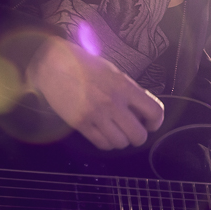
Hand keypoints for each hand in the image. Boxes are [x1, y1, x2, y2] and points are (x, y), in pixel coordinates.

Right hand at [26, 35, 164, 149]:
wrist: (54, 65)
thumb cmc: (85, 65)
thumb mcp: (114, 73)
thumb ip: (129, 91)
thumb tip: (141, 110)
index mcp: (125, 87)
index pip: (154, 111)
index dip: (156, 122)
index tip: (151, 123)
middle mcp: (113, 103)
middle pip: (138, 135)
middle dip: (139, 136)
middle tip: (133, 130)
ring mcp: (96, 115)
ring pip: (120, 143)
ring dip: (121, 140)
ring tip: (117, 131)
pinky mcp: (80, 124)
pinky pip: (102, 144)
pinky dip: (106, 143)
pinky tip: (104, 134)